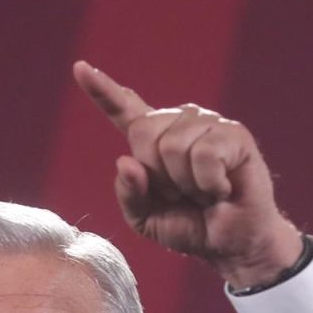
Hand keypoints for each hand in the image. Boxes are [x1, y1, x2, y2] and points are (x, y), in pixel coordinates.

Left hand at [72, 61, 302, 287]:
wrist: (231, 244)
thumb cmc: (191, 226)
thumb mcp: (145, 219)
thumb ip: (129, 193)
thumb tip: (126, 161)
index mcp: (154, 140)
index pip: (123, 110)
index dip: (101, 90)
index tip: (79, 68)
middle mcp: (179, 123)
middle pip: (142, 132)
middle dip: (157, 176)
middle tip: (183, 194)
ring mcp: (207, 123)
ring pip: (173, 145)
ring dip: (186, 184)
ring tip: (205, 191)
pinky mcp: (234, 133)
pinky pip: (204, 154)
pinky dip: (209, 183)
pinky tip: (222, 188)